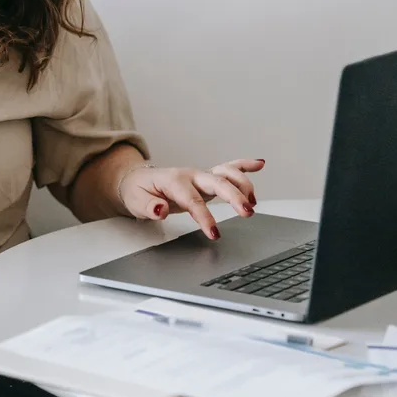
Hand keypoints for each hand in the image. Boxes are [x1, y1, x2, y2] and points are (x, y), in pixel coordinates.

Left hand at [117, 158, 265, 239]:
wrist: (137, 180)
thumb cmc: (138, 191)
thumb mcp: (136, 201)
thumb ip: (149, 206)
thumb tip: (161, 210)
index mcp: (173, 181)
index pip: (193, 200)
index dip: (205, 216)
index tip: (215, 232)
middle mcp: (190, 176)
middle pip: (216, 182)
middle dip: (234, 196)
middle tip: (247, 212)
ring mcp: (200, 176)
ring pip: (226, 173)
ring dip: (243, 184)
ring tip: (254, 202)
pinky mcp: (207, 178)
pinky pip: (228, 168)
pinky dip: (244, 165)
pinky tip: (260, 164)